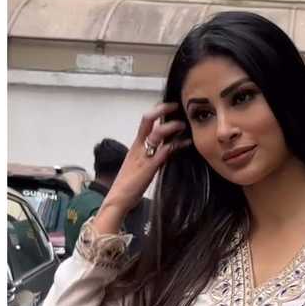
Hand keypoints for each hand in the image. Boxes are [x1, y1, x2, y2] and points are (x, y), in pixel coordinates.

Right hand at [94, 102, 190, 234]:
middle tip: (176, 106)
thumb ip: (150, 156)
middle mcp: (138, 147)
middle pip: (147, 120)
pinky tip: (186, 143)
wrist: (118, 199)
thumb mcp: (139, 166)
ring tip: (183, 124)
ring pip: (156, 134)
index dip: (157, 111)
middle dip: (162, 109)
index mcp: (135, 146)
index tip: (170, 106)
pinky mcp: (149, 168)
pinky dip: (176, 145)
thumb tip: (164, 150)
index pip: (145, 121)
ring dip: (171, 126)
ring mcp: (143, 156)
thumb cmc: (128, 186)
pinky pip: (163, 152)